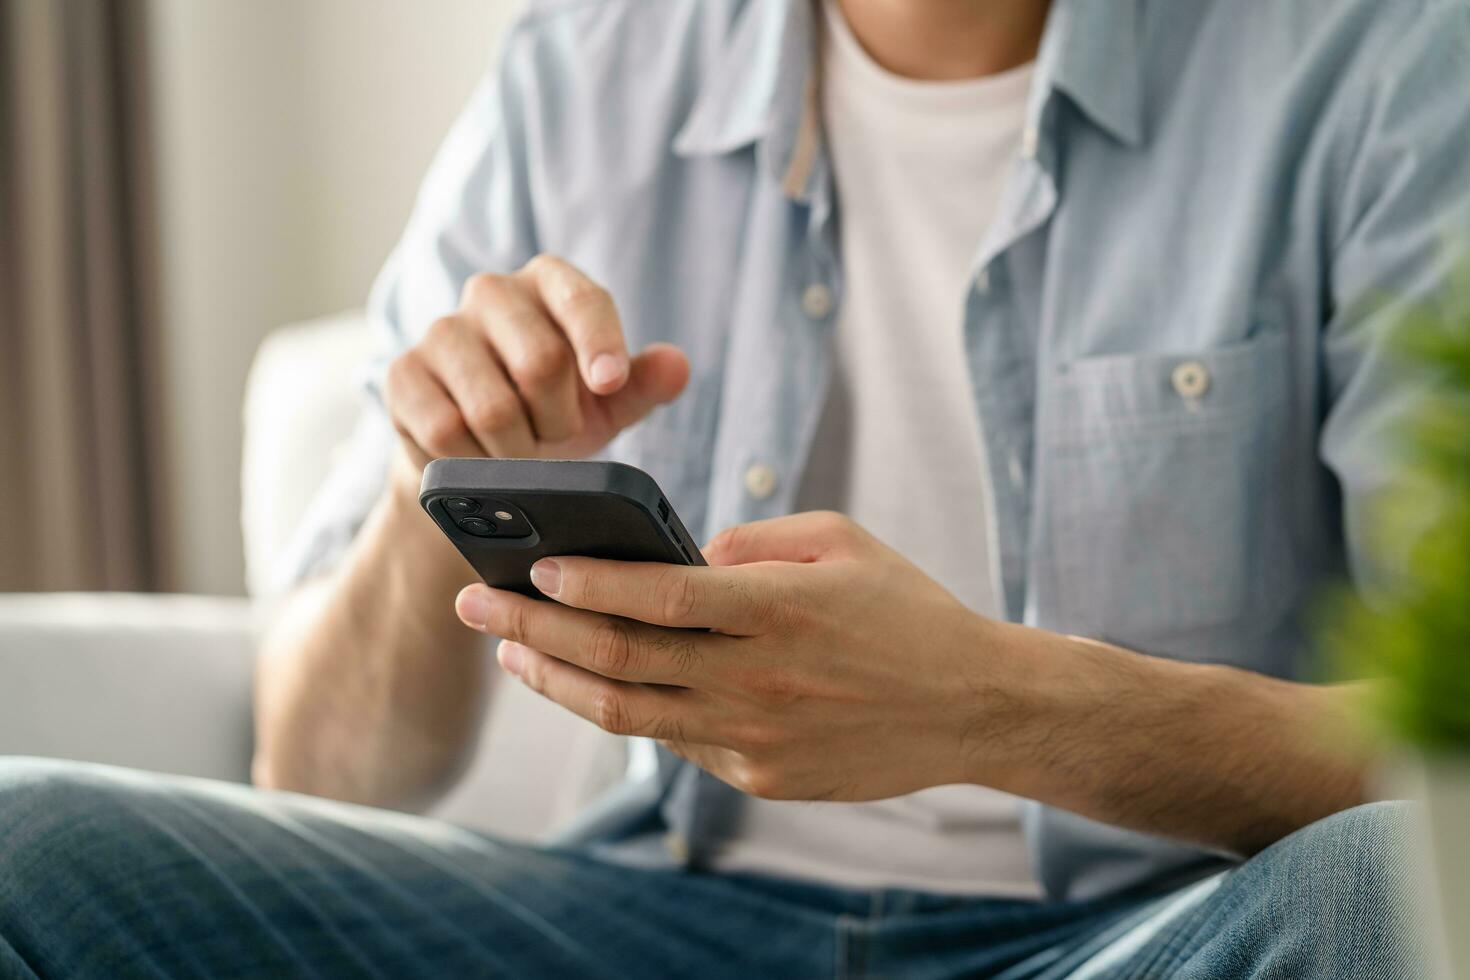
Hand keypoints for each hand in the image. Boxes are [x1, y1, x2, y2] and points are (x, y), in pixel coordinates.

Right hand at [383, 254, 689, 493]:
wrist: (479, 455)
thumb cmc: (552, 412)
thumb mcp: (606, 403)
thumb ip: (642, 384)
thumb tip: (677, 367)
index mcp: (550, 282)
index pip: (582, 300)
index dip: (600, 344)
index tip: (608, 384)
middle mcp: (491, 292)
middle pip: (541, 361)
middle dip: (559, 419)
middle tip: (556, 435)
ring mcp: (440, 330)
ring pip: (493, 407)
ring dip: (517, 450)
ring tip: (519, 451)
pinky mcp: (402, 374)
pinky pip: (446, 431)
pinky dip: (474, 462)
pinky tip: (478, 460)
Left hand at [454, 512, 1018, 801]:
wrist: (971, 707)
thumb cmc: (906, 612)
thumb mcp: (840, 542)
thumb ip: (754, 542)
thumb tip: (684, 554)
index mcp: (778, 611)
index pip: (659, 596)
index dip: (587, 583)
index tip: (532, 565)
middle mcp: (758, 679)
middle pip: (619, 657)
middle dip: (533, 628)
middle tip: (478, 606)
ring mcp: (754, 737)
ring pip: (627, 711)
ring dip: (556, 679)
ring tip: (510, 651)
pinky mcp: (758, 776)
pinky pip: (673, 740)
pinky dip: (624, 708)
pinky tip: (589, 682)